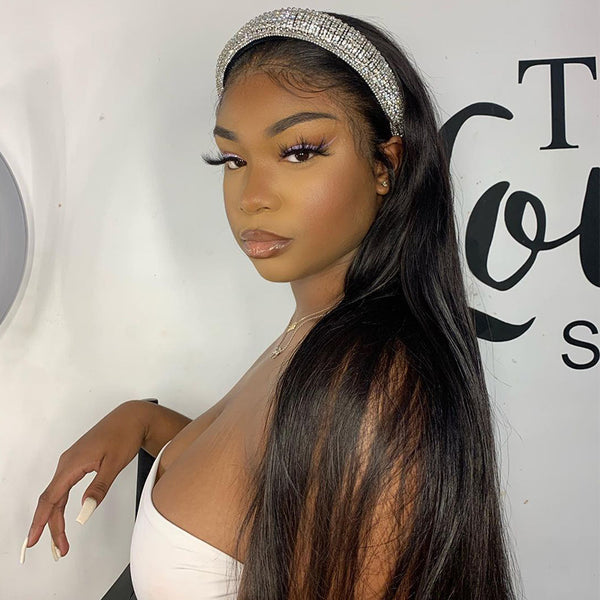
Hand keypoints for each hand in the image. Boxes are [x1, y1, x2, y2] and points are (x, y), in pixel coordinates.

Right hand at [24, 401, 146, 559]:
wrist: (132, 418)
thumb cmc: (124, 436)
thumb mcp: (114, 464)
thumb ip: (99, 487)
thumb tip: (84, 510)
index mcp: (72, 464)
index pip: (51, 498)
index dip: (41, 521)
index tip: (34, 541)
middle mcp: (67, 462)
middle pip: (51, 500)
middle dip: (51, 526)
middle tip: (59, 549)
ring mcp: (71, 461)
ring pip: (57, 494)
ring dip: (56, 517)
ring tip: (61, 539)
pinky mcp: (78, 460)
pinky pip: (63, 486)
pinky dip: (61, 503)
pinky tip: (63, 514)